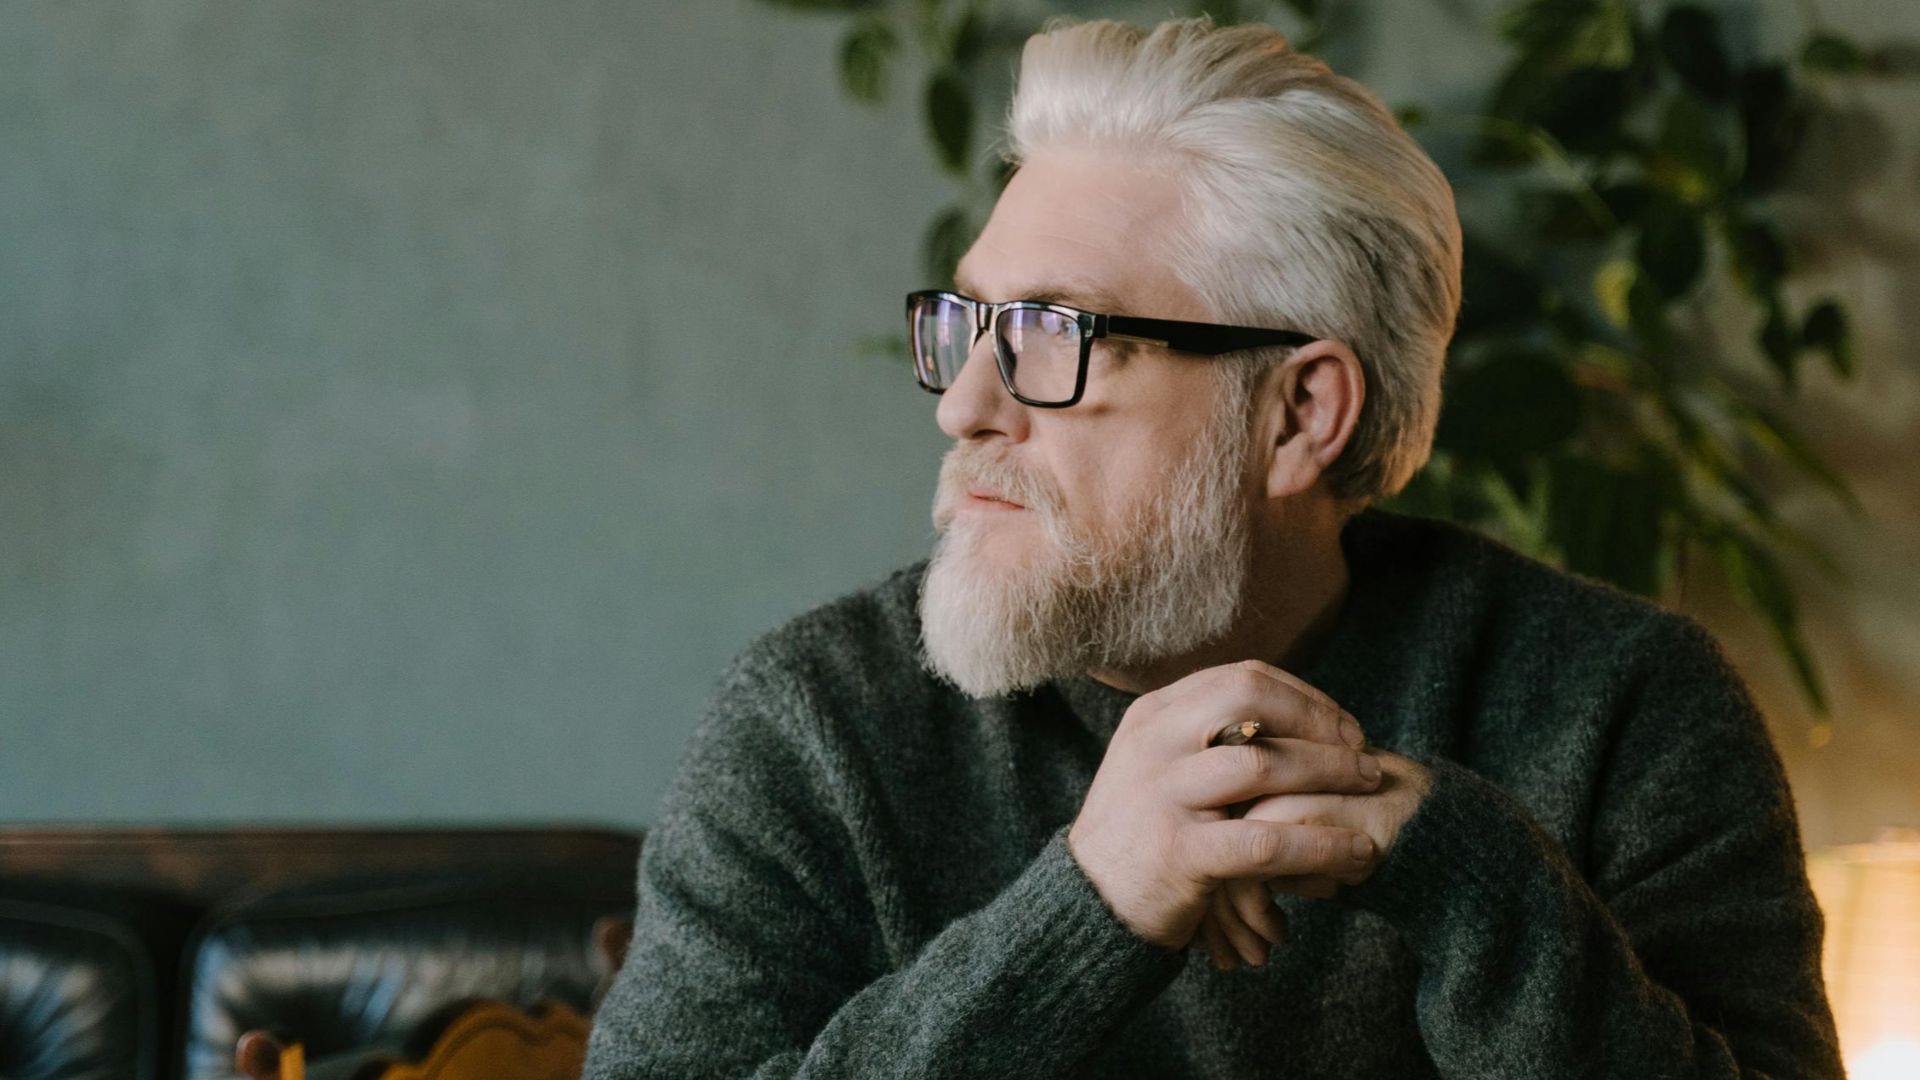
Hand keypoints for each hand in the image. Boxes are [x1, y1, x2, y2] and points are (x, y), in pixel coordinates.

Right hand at [1065, 660, 1383, 951]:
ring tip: (1371, 786)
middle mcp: (1156, 744)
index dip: (1303, 696)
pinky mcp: (1180, 852)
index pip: (1241, 678)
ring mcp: (1164, 795)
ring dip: (1331, 771)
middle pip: (1253, 700)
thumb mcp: (1155, 764)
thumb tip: (1287, 712)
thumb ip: (1204, 735)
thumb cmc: (1140, 832)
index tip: (1340, 723)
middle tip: (1362, 748)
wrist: (1088, 902)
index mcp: (1153, 715)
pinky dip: (1322, 843)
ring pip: (1265, 765)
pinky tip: (1357, 850)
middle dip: (1319, 721)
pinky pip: (1266, 840)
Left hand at [1200, 749, 1432, 968]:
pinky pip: (1248, 876)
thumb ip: (1255, 861)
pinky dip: (1258, 917)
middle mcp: (1240, 774)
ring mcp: (1258, 788)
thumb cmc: (1358, 833)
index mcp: (1235, 777)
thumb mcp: (1297, 850)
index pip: (1194, 840)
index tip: (1209, 936)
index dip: (1201, 894)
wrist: (1422, 820)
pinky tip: (1278, 938)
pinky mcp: (1284, 811)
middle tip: (1224, 957)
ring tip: (1253, 958)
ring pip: (1216, 868)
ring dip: (1232, 924)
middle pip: (1199, 854)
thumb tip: (1213, 920)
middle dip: (1208, 915)